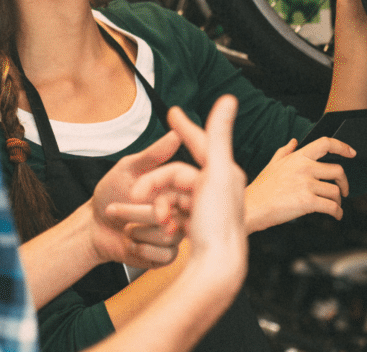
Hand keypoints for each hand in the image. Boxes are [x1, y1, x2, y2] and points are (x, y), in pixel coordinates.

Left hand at [92, 131, 195, 268]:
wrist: (93, 226)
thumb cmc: (110, 194)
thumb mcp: (128, 169)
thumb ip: (152, 155)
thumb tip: (175, 134)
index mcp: (175, 188)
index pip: (187, 187)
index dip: (166, 193)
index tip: (142, 196)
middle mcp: (179, 210)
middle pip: (180, 214)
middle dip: (145, 215)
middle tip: (126, 213)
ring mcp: (175, 233)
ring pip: (171, 236)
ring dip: (140, 231)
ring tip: (126, 227)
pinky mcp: (167, 254)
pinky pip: (166, 255)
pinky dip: (142, 249)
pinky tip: (131, 242)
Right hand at [133, 96, 247, 280]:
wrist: (216, 268)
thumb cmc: (219, 222)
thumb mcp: (217, 172)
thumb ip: (218, 135)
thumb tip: (228, 99)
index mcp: (224, 172)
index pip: (202, 142)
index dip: (186, 127)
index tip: (172, 111)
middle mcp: (217, 188)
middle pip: (176, 175)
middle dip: (155, 183)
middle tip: (137, 195)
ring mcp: (206, 208)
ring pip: (170, 195)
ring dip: (155, 205)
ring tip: (153, 220)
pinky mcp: (197, 226)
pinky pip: (172, 213)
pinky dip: (162, 218)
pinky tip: (160, 228)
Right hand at [244, 136, 355, 232]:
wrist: (253, 207)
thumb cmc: (262, 188)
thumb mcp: (272, 164)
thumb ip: (285, 151)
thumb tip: (294, 141)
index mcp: (298, 157)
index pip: (326, 144)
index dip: (342, 147)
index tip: (351, 152)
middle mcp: (304, 168)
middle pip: (338, 171)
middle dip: (344, 183)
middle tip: (343, 190)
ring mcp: (306, 185)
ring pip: (336, 191)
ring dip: (339, 201)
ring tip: (335, 205)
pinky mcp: (308, 202)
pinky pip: (332, 207)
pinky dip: (338, 213)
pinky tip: (335, 215)